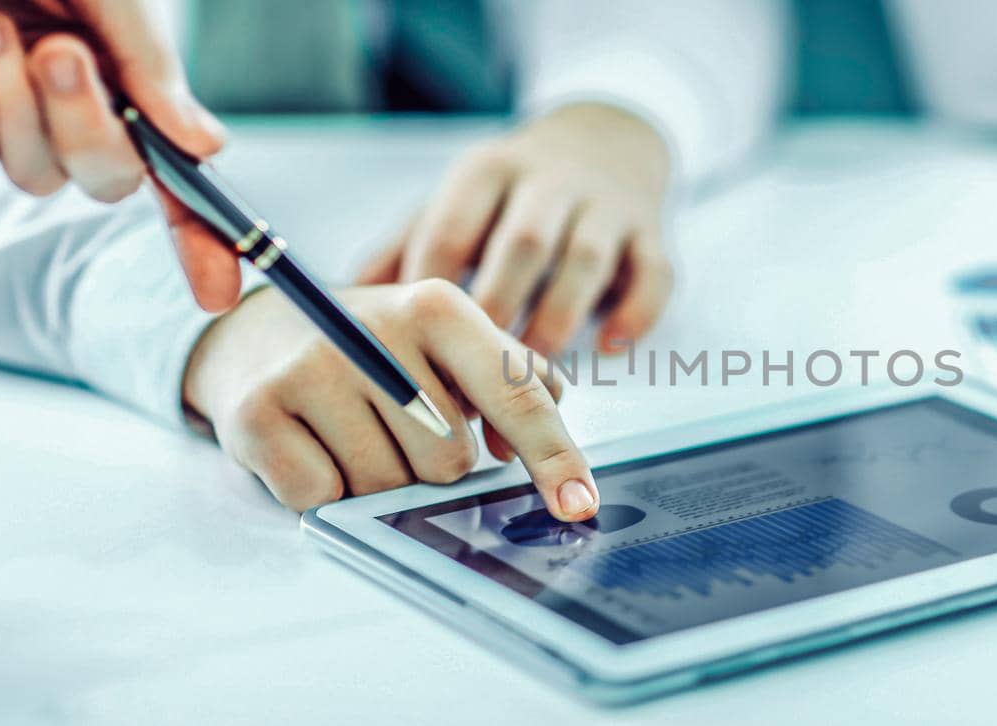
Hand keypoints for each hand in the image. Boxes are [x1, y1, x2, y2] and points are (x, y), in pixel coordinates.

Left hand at [0, 0, 237, 311]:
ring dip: (7, 104)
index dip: (202, 235)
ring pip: (26, 175)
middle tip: (57, 49)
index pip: (175, 172)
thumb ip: (154, 69)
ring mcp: (5, 113)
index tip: (220, 290)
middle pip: (103, 182)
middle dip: (84, 127)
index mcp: (125, 77)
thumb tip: (208, 148)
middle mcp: (71, 106)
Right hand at [182, 280, 599, 518]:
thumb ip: (508, 376)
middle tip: (395, 425)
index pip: (514, 392)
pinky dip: (323, 489)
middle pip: (449, 460)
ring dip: (376, 479)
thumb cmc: (374, 350)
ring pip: (386, 486)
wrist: (254, 336)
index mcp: (437, 306)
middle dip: (431, 463)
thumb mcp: (445, 339)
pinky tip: (310, 445)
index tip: (580, 504)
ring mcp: (310, 370)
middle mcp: (375, 328)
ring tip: (349, 430)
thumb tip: (534, 431)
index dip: (553, 456)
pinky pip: (322, 497)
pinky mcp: (255, 414)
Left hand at [358, 103, 672, 354]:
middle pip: (523, 243)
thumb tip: (342, 307)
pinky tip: (610, 347)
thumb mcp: (455, 198)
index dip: (433, 294)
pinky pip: (654, 272)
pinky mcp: (652, 230)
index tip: (416, 353)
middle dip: (498, 312)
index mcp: (486, 171)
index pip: (452, 229)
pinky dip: (636, 312)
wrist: (608, 137)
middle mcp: (548, 179)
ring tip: (535, 377)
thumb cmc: (513, 189)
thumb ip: (403, 246)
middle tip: (473, 378)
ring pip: (587, 258)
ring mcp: (606, 204)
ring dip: (559, 319)